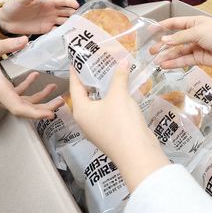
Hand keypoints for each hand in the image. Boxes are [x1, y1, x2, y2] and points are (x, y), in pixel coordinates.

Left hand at [0, 0, 78, 34]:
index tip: (77, 6)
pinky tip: (68, 35)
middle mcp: (51, 11)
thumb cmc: (13, 5)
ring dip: (71, 24)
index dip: (70, 3)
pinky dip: (63, 33)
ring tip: (78, 28)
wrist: (6, 20)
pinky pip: (57, 31)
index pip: (62, 2)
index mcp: (47, 2)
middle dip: (74, 14)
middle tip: (81, 19)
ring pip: (64, 22)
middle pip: (66, 12)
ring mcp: (49, 21)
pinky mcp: (45, 30)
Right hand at [0, 37, 62, 118]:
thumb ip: (6, 45)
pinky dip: (27, 90)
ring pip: (22, 104)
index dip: (35, 113)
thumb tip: (25, 40)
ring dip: (39, 98)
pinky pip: (16, 97)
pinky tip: (35, 77)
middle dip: (44, 107)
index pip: (18, 107)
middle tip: (62, 101)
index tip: (50, 114)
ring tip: (55, 89)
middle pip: (25, 109)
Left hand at [70, 60, 169, 190]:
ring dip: (104, 90)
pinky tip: (122, 91)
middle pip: (85, 95)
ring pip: (98, 104)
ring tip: (110, 73)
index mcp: (81, 111)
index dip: (76, 71)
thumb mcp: (119, 96)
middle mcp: (86, 120)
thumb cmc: (121, 123)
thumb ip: (119, 77)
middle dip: (91, 80)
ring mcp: (98, 128)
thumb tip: (123, 61)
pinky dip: (113, 100)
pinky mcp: (111, 133)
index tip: (76, 58)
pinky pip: (108, 112)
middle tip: (96, 62)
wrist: (137, 154)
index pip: (74, 86)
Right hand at [151, 16, 211, 75]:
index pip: (175, 23)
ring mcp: (197, 47)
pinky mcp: (200, 59)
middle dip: (163, 45)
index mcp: (194, 22)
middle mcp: (194, 34)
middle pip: (175, 40)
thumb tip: (164, 40)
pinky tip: (166, 65)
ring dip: (167, 56)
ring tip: (156, 61)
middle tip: (151, 51)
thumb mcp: (198, 31)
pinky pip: (185, 60)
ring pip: (178, 52)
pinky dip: (175, 63)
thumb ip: (180, 37)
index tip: (150, 30)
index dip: (162, 26)